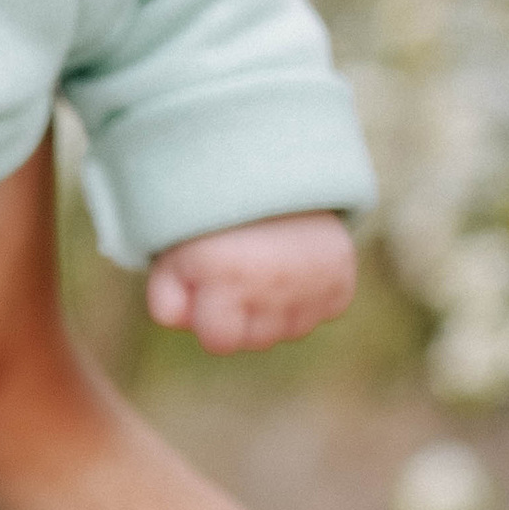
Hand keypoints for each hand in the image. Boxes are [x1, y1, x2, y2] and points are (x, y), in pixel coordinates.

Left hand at [145, 211, 356, 353]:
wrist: (267, 167)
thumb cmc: (211, 221)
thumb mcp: (173, 255)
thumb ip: (167, 302)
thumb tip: (186, 327)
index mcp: (227, 278)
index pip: (220, 342)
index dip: (212, 322)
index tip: (212, 292)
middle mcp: (274, 284)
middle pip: (258, 340)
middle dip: (244, 318)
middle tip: (240, 274)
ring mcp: (313, 281)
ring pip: (293, 330)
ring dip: (279, 310)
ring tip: (267, 269)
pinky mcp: (342, 273)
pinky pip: (327, 310)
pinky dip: (314, 296)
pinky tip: (296, 267)